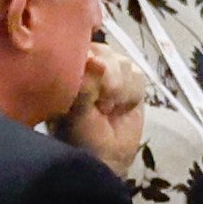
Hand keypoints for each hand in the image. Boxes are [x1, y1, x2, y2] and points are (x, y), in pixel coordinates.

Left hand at [58, 42, 147, 177]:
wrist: (105, 157)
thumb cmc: (80, 135)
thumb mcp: (76, 111)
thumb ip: (86, 84)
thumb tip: (97, 60)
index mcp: (64, 64)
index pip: (81, 45)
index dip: (90, 63)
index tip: (90, 88)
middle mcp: (86, 62)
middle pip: (107, 53)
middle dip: (109, 82)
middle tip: (100, 106)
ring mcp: (109, 70)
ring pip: (124, 65)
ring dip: (120, 92)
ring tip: (108, 109)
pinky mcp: (130, 81)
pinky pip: (138, 77)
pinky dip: (132, 96)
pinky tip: (122, 108)